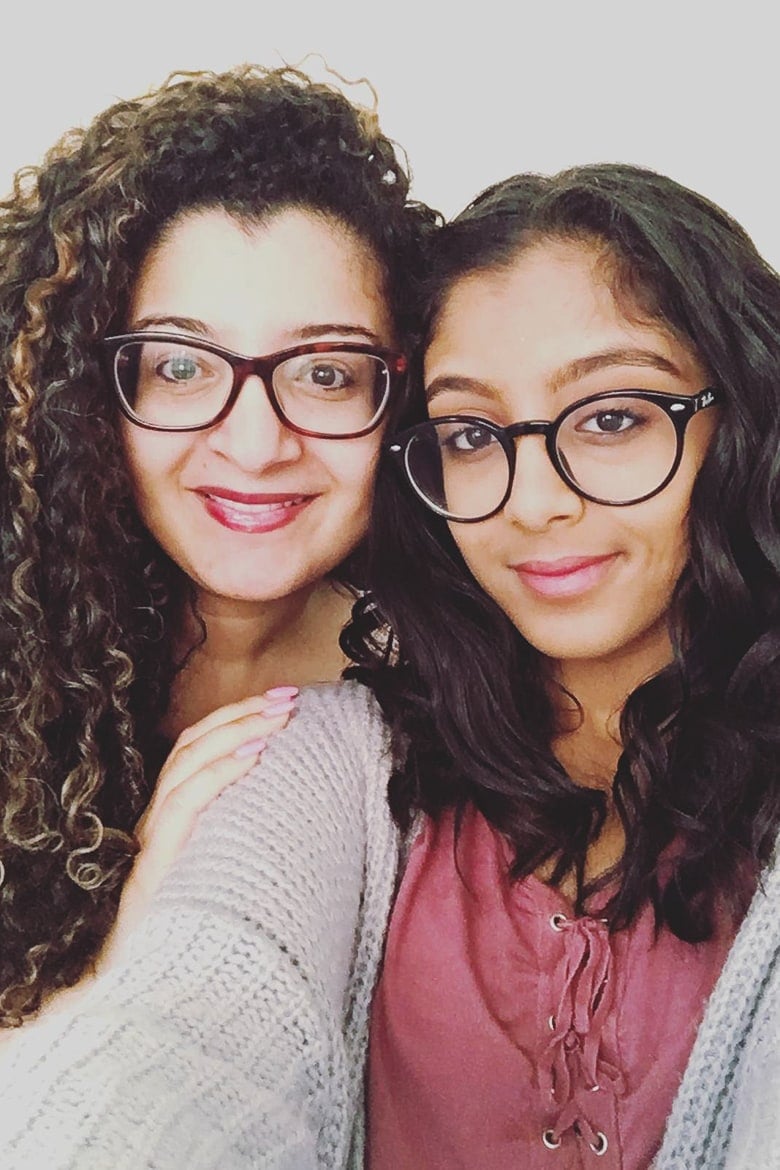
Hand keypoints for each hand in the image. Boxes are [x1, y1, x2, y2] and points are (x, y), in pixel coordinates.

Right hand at [101, 687, 297, 965]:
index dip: (234, 718)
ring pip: (187, 761)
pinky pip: (185, 802)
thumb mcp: (221, 877)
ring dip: (236, 730)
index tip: (280, 702)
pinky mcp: (156, 862)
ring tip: (279, 717)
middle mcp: (155, 821)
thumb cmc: (191, 937)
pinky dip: (220, 772)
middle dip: (242, 712)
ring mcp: (152, 839)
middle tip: (289, 697)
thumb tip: (293, 817)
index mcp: (169, 820)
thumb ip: (240, 842)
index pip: (194, 748)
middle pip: (191, 743)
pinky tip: (255, 756)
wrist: (139, 991)